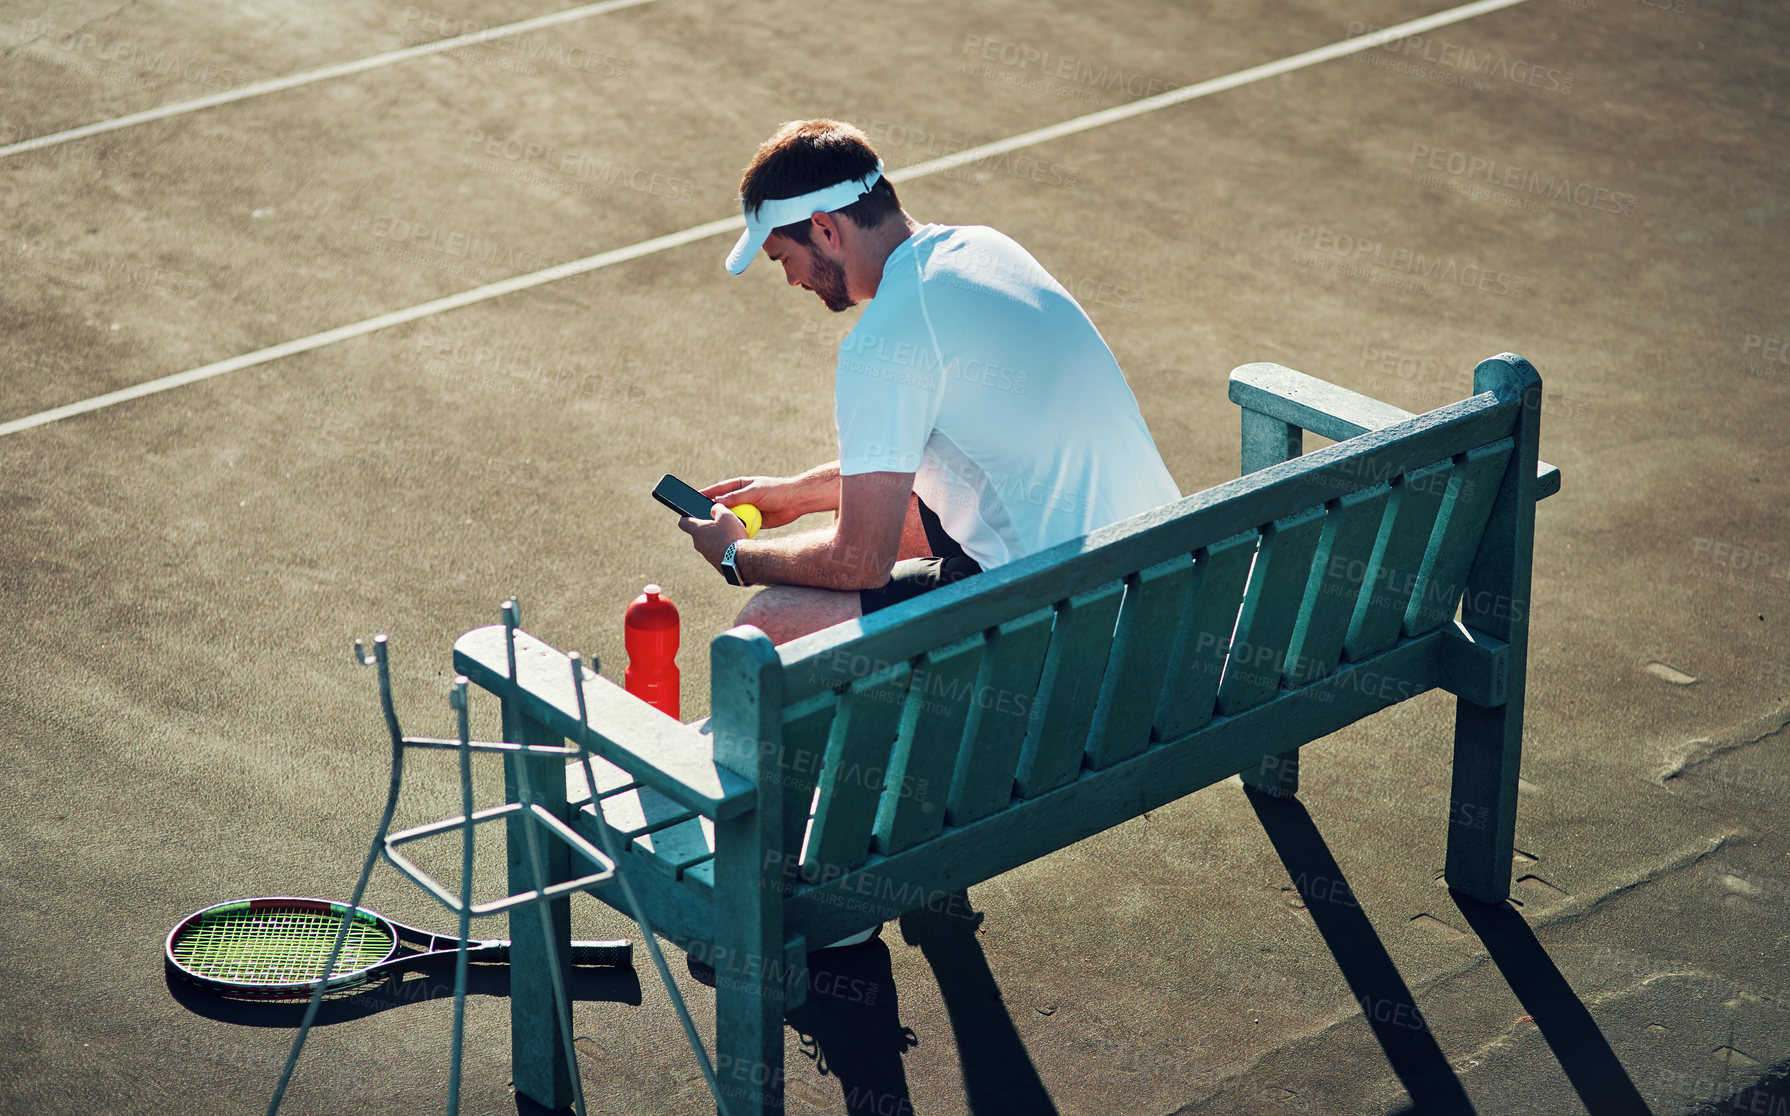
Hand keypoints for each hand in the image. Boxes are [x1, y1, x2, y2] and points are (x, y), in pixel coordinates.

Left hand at [677, 502, 748, 573]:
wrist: (741, 560)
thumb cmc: (731, 535)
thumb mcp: (726, 515)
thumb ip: (717, 508)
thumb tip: (714, 509)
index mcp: (697, 531)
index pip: (682, 522)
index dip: (685, 516)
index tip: (691, 514)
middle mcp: (698, 544)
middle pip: (698, 533)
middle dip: (708, 527)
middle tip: (720, 523)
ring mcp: (706, 555)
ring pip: (708, 543)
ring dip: (716, 538)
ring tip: (730, 535)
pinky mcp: (715, 563)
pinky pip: (717, 552)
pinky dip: (723, 548)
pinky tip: (733, 546)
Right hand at [700, 475, 820, 529]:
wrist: (796, 502)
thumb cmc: (776, 491)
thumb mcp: (755, 492)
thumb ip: (736, 497)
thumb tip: (717, 501)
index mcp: (740, 486)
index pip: (719, 489)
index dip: (706, 493)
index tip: (693, 497)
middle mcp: (742, 498)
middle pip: (723, 505)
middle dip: (712, 511)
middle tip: (698, 517)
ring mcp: (748, 510)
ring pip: (731, 518)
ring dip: (725, 523)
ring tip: (712, 530)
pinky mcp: (754, 522)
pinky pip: (741, 527)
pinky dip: (737, 531)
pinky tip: (730, 536)